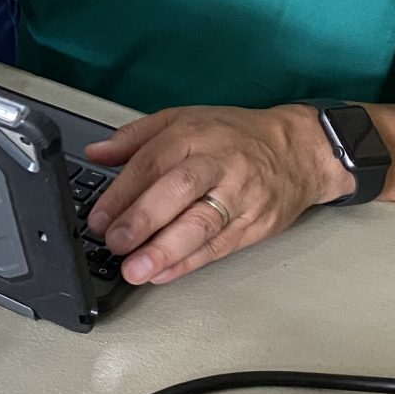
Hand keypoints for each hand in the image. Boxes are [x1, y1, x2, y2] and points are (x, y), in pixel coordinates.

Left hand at [81, 105, 347, 285]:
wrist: (298, 150)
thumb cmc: (233, 136)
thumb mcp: (182, 120)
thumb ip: (136, 137)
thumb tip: (97, 153)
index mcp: (192, 135)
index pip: (151, 164)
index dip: (121, 194)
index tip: (98, 219)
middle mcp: (217, 164)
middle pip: (178, 190)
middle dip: (143, 219)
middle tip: (115, 243)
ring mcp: (240, 196)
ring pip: (201, 224)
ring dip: (165, 251)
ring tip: (136, 269)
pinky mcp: (256, 224)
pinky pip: (219, 247)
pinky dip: (189, 263)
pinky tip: (164, 273)